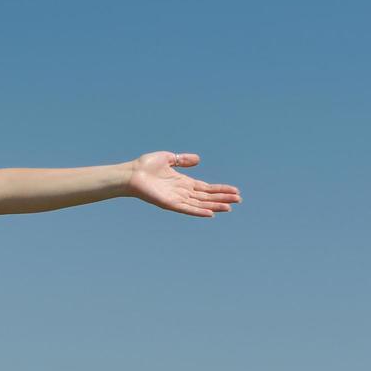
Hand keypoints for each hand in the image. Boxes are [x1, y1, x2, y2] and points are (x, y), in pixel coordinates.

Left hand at [126, 152, 241, 216]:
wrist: (131, 173)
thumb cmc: (146, 166)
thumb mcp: (168, 158)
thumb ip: (183, 159)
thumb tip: (198, 159)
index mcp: (183, 182)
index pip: (206, 188)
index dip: (220, 189)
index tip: (235, 190)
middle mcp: (182, 192)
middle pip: (207, 196)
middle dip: (222, 198)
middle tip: (239, 200)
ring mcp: (176, 198)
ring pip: (200, 204)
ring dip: (215, 205)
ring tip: (230, 206)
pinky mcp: (169, 203)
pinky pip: (187, 209)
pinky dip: (199, 211)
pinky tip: (211, 213)